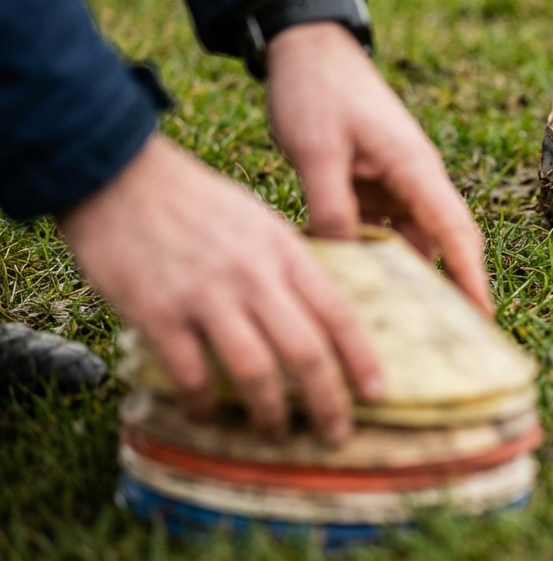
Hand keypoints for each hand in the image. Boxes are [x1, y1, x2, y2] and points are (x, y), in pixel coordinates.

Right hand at [59, 135, 384, 442]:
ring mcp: (205, 296)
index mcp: (284, 251)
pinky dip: (204, 402)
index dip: (361, 359)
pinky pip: (190, 373)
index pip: (338, 312)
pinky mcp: (157, 312)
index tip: (376, 394)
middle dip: (328, 401)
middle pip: (306, 350)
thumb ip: (288, 264)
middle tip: (336, 434)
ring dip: (271, 412)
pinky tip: (208, 414)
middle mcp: (253, 276)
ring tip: (277, 434)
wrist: (119, 175)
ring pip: (255, 370)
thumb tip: (315, 310)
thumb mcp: (259, 220)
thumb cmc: (194, 199)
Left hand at [264, 21, 492, 313]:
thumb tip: (342, 258)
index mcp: (413, 167)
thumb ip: (330, 205)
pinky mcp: (372, 184)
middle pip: (443, 241)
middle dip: (451, 287)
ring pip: (409, 240)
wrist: (305, 49)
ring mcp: (394, 182)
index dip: (470, 276)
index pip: (454, 230)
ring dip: (405, 277)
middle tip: (448, 340)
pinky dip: (374, 257)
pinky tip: (358, 287)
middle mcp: (413, 178)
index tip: (482, 318)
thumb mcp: (315, 151)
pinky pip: (380, 230)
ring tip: (398, 327)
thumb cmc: (316, 91)